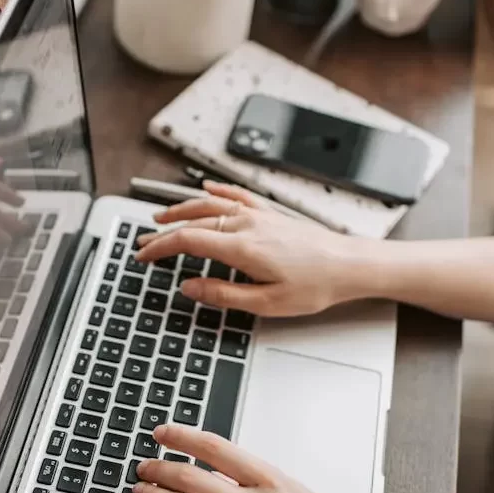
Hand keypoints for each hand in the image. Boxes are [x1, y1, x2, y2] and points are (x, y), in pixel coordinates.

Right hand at [136, 181, 360, 316]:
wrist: (350, 265)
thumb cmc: (316, 285)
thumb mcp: (266, 303)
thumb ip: (223, 294)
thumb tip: (190, 287)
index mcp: (242, 247)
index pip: (188, 241)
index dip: (160, 248)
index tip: (143, 255)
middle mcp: (248, 225)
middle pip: (194, 221)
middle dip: (163, 231)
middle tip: (144, 242)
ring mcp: (260, 216)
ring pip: (211, 205)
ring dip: (182, 209)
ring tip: (162, 216)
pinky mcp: (272, 214)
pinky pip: (238, 196)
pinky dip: (218, 192)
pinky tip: (207, 189)